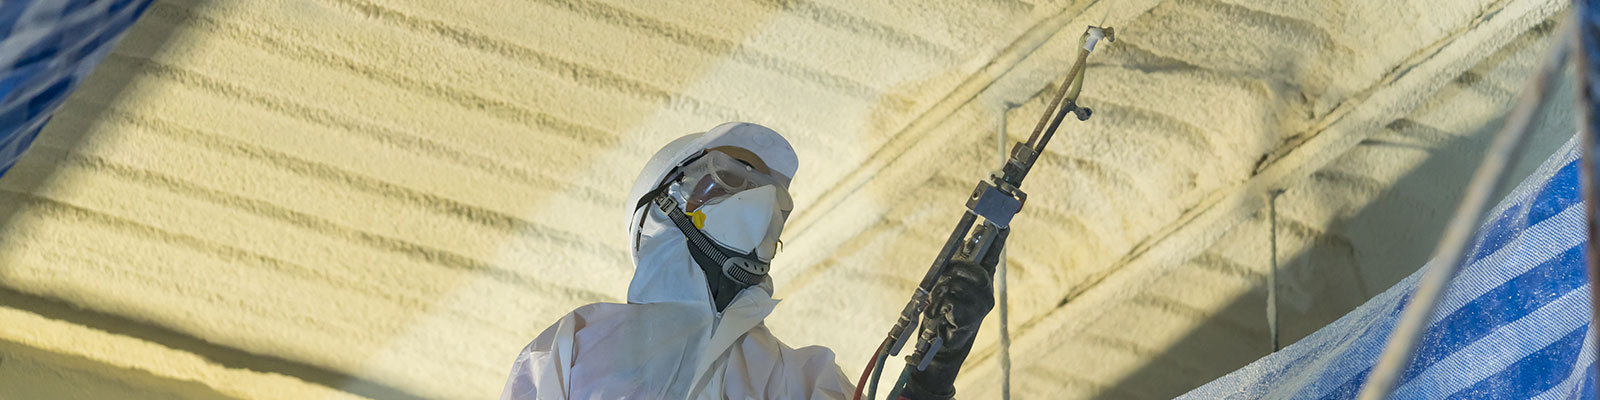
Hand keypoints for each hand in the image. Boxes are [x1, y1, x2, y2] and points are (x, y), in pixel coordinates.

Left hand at [904, 229, 1006, 399]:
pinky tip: (940, 316)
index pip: (992, 256)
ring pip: (956, 282)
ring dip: (939, 293)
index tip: (1003, 224)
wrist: (939, 347)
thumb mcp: (945, 287)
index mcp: (980, 282)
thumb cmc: (942, 316)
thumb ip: (956, 267)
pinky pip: (950, 298)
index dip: (997, 240)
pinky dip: (938, 306)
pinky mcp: (973, 316)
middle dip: (952, 271)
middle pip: (971, 266)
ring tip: (937, 306)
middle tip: (940, 286)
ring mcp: (982, 304)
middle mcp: (986, 291)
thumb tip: (964, 242)